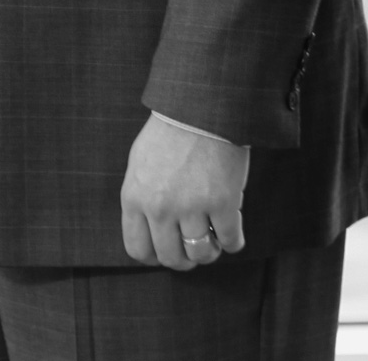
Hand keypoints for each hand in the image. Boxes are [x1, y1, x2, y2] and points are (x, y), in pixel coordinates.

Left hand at [120, 115, 248, 268]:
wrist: (201, 108)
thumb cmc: (170, 132)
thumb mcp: (139, 164)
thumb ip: (141, 198)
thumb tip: (149, 230)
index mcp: (134, 198)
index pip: (138, 249)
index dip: (154, 257)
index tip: (166, 252)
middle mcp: (160, 208)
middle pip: (171, 258)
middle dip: (184, 259)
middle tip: (193, 249)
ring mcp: (191, 208)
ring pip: (201, 254)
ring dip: (209, 252)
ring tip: (213, 240)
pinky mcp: (223, 203)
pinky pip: (229, 240)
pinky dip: (233, 242)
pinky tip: (232, 234)